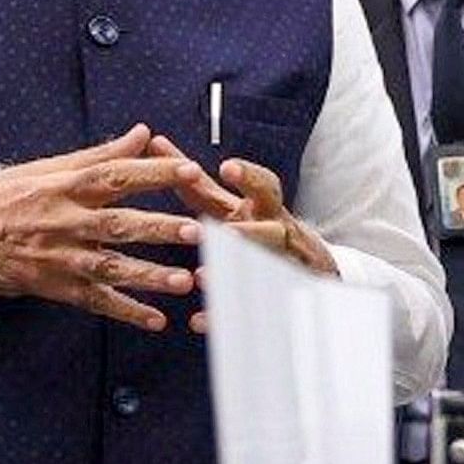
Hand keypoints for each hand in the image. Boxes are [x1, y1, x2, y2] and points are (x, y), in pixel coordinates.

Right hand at [0, 125, 209, 330]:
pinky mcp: (52, 285)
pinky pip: (94, 300)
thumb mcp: (45, 169)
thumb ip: (100, 155)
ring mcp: (58, 256)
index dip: (153, 173)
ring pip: (109, 266)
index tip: (191, 172)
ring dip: (148, 276)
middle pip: (117, 224)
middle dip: (158, 228)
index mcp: (64, 187)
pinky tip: (157, 320)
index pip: (114, 176)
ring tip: (184, 281)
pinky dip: (126, 311)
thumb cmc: (2, 196)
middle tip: (196, 231)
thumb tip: (143, 133)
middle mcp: (62, 221)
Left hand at [182, 157, 337, 329]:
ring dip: (232, 272)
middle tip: (224, 234)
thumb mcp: (228, 203)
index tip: (227, 168)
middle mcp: (276, 235)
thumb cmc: (254, 228)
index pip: (264, 188)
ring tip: (204, 276)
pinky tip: (198, 321)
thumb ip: (193, 179)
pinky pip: (247, 308)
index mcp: (264, 209)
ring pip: (259, 270)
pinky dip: (222, 314)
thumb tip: (154, 142)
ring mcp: (278, 266)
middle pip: (270, 231)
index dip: (248, 178)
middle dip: (247, 233)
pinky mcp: (270, 297)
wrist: (308, 270)